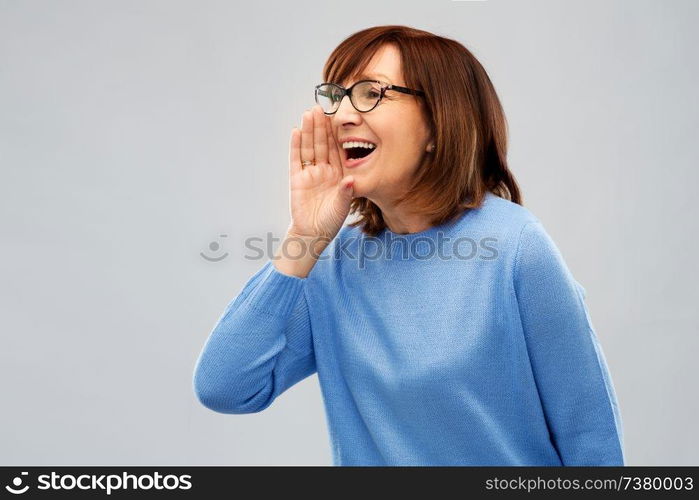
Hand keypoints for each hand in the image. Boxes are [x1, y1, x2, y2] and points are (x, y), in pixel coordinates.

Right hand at [286, 105, 354, 240]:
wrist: (312, 233)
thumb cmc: (330, 221)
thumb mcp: (342, 207)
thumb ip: (345, 193)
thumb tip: (349, 181)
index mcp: (338, 174)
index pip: (337, 149)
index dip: (336, 134)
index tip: (337, 117)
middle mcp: (324, 170)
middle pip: (322, 144)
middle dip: (321, 126)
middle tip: (320, 107)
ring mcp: (310, 173)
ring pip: (309, 148)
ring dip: (308, 131)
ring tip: (308, 113)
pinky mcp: (297, 179)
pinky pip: (296, 159)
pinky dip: (296, 146)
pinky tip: (296, 132)